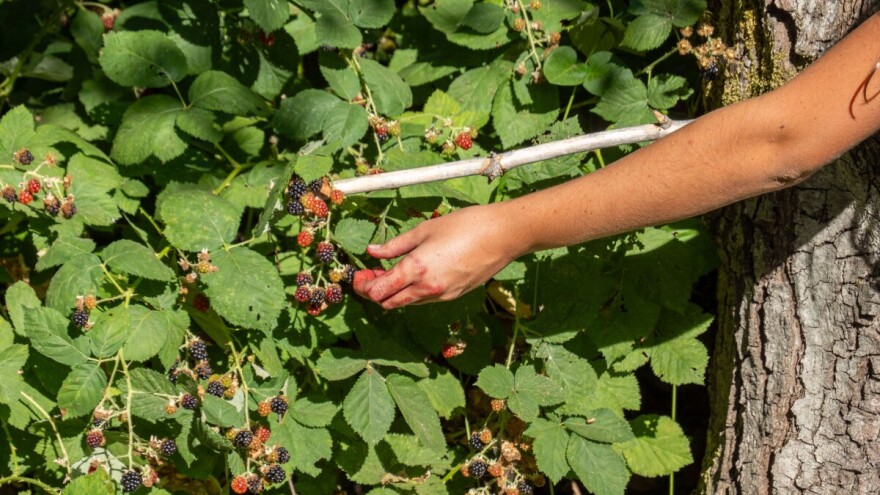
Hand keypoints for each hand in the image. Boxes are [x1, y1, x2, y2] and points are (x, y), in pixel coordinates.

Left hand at [353, 204, 521, 308]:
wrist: (503, 235)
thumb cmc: (465, 225)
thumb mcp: (425, 230)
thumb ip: (395, 245)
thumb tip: (372, 251)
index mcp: (416, 269)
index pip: (380, 291)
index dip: (365, 286)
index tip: (360, 274)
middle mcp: (427, 288)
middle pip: (389, 303)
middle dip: (375, 292)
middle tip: (370, 275)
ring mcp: (442, 294)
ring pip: (408, 302)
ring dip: (394, 292)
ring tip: (391, 273)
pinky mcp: (455, 295)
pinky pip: (425, 299)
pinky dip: (413, 292)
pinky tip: (414, 274)